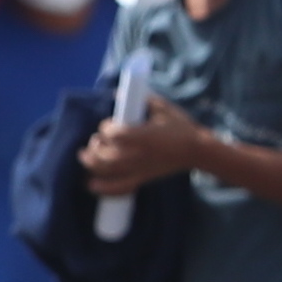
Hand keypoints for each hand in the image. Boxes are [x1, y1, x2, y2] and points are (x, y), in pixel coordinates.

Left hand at [80, 110, 200, 197]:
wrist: (197, 150)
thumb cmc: (180, 127)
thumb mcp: (163, 108)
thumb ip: (141, 100)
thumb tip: (117, 93)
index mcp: (143, 136)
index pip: (114, 133)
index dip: (106, 128)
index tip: (108, 124)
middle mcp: (138, 154)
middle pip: (106, 154)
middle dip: (95, 146)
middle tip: (94, 141)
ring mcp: (140, 168)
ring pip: (108, 170)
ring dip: (91, 163)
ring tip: (84, 156)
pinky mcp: (143, 178)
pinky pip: (120, 187)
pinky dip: (104, 188)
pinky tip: (90, 185)